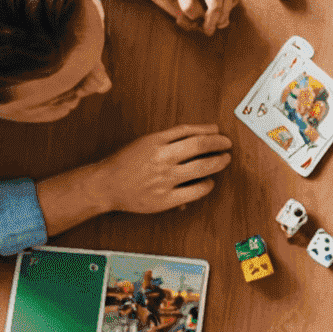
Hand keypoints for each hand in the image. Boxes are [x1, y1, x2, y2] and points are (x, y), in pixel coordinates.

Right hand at [87, 124, 231, 214]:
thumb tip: (206, 132)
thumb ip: (173, 137)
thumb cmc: (126, 162)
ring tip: (224, 160)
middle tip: (227, 145)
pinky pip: (195, 191)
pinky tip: (209, 182)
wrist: (105, 185)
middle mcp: (161, 159)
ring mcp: (164, 179)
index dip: (210, 133)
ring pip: (201, 168)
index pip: (190, 132)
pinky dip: (206, 185)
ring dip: (217, 163)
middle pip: (200, 147)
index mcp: (155, 142)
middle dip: (219, 145)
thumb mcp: (146, 142)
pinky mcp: (165, 199)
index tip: (219, 133)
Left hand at [135, 0, 237, 34]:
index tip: (182, 21)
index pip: (188, 1)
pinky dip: (231, 3)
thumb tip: (196, 22)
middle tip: (208, 31)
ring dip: (225, 12)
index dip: (188, 16)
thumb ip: (172, 9)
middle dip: (213, 17)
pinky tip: (223, 13)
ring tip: (218, 25)